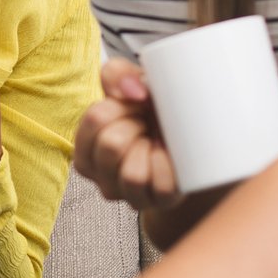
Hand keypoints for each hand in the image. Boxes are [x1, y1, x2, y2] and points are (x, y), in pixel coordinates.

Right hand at [73, 59, 181, 211]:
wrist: (191, 142)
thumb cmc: (153, 112)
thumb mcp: (132, 84)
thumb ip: (117, 74)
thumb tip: (133, 91)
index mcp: (85, 146)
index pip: (96, 118)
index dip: (124, 105)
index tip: (136, 103)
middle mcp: (99, 175)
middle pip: (111, 145)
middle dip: (138, 125)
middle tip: (148, 122)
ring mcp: (127, 194)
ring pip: (132, 174)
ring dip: (153, 150)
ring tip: (159, 141)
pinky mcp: (157, 202)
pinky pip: (161, 187)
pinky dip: (171, 168)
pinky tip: (172, 158)